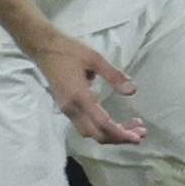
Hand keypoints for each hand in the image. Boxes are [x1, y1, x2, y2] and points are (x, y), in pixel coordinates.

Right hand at [30, 29, 143, 145]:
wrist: (43, 48)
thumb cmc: (69, 51)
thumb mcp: (95, 58)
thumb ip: (114, 76)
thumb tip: (133, 91)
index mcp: (79, 97)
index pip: (102, 123)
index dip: (121, 133)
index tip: (138, 137)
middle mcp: (71, 108)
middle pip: (96, 133)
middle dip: (119, 137)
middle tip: (141, 133)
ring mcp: (67, 109)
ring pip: (90, 131)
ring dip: (111, 134)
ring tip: (133, 128)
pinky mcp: (66, 106)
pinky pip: (85, 125)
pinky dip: (101, 128)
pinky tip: (116, 123)